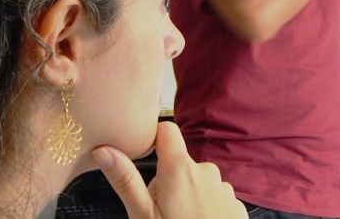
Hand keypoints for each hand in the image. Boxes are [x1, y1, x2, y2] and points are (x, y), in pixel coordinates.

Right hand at [92, 121, 247, 218]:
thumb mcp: (143, 216)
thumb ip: (126, 181)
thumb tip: (103, 149)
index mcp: (180, 169)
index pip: (166, 129)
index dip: (154, 138)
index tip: (145, 157)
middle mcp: (206, 171)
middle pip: (180, 163)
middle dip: (169, 181)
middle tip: (161, 211)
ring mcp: (225, 188)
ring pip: (198, 182)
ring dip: (189, 196)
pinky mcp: (237, 205)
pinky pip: (215, 198)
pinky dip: (207, 208)